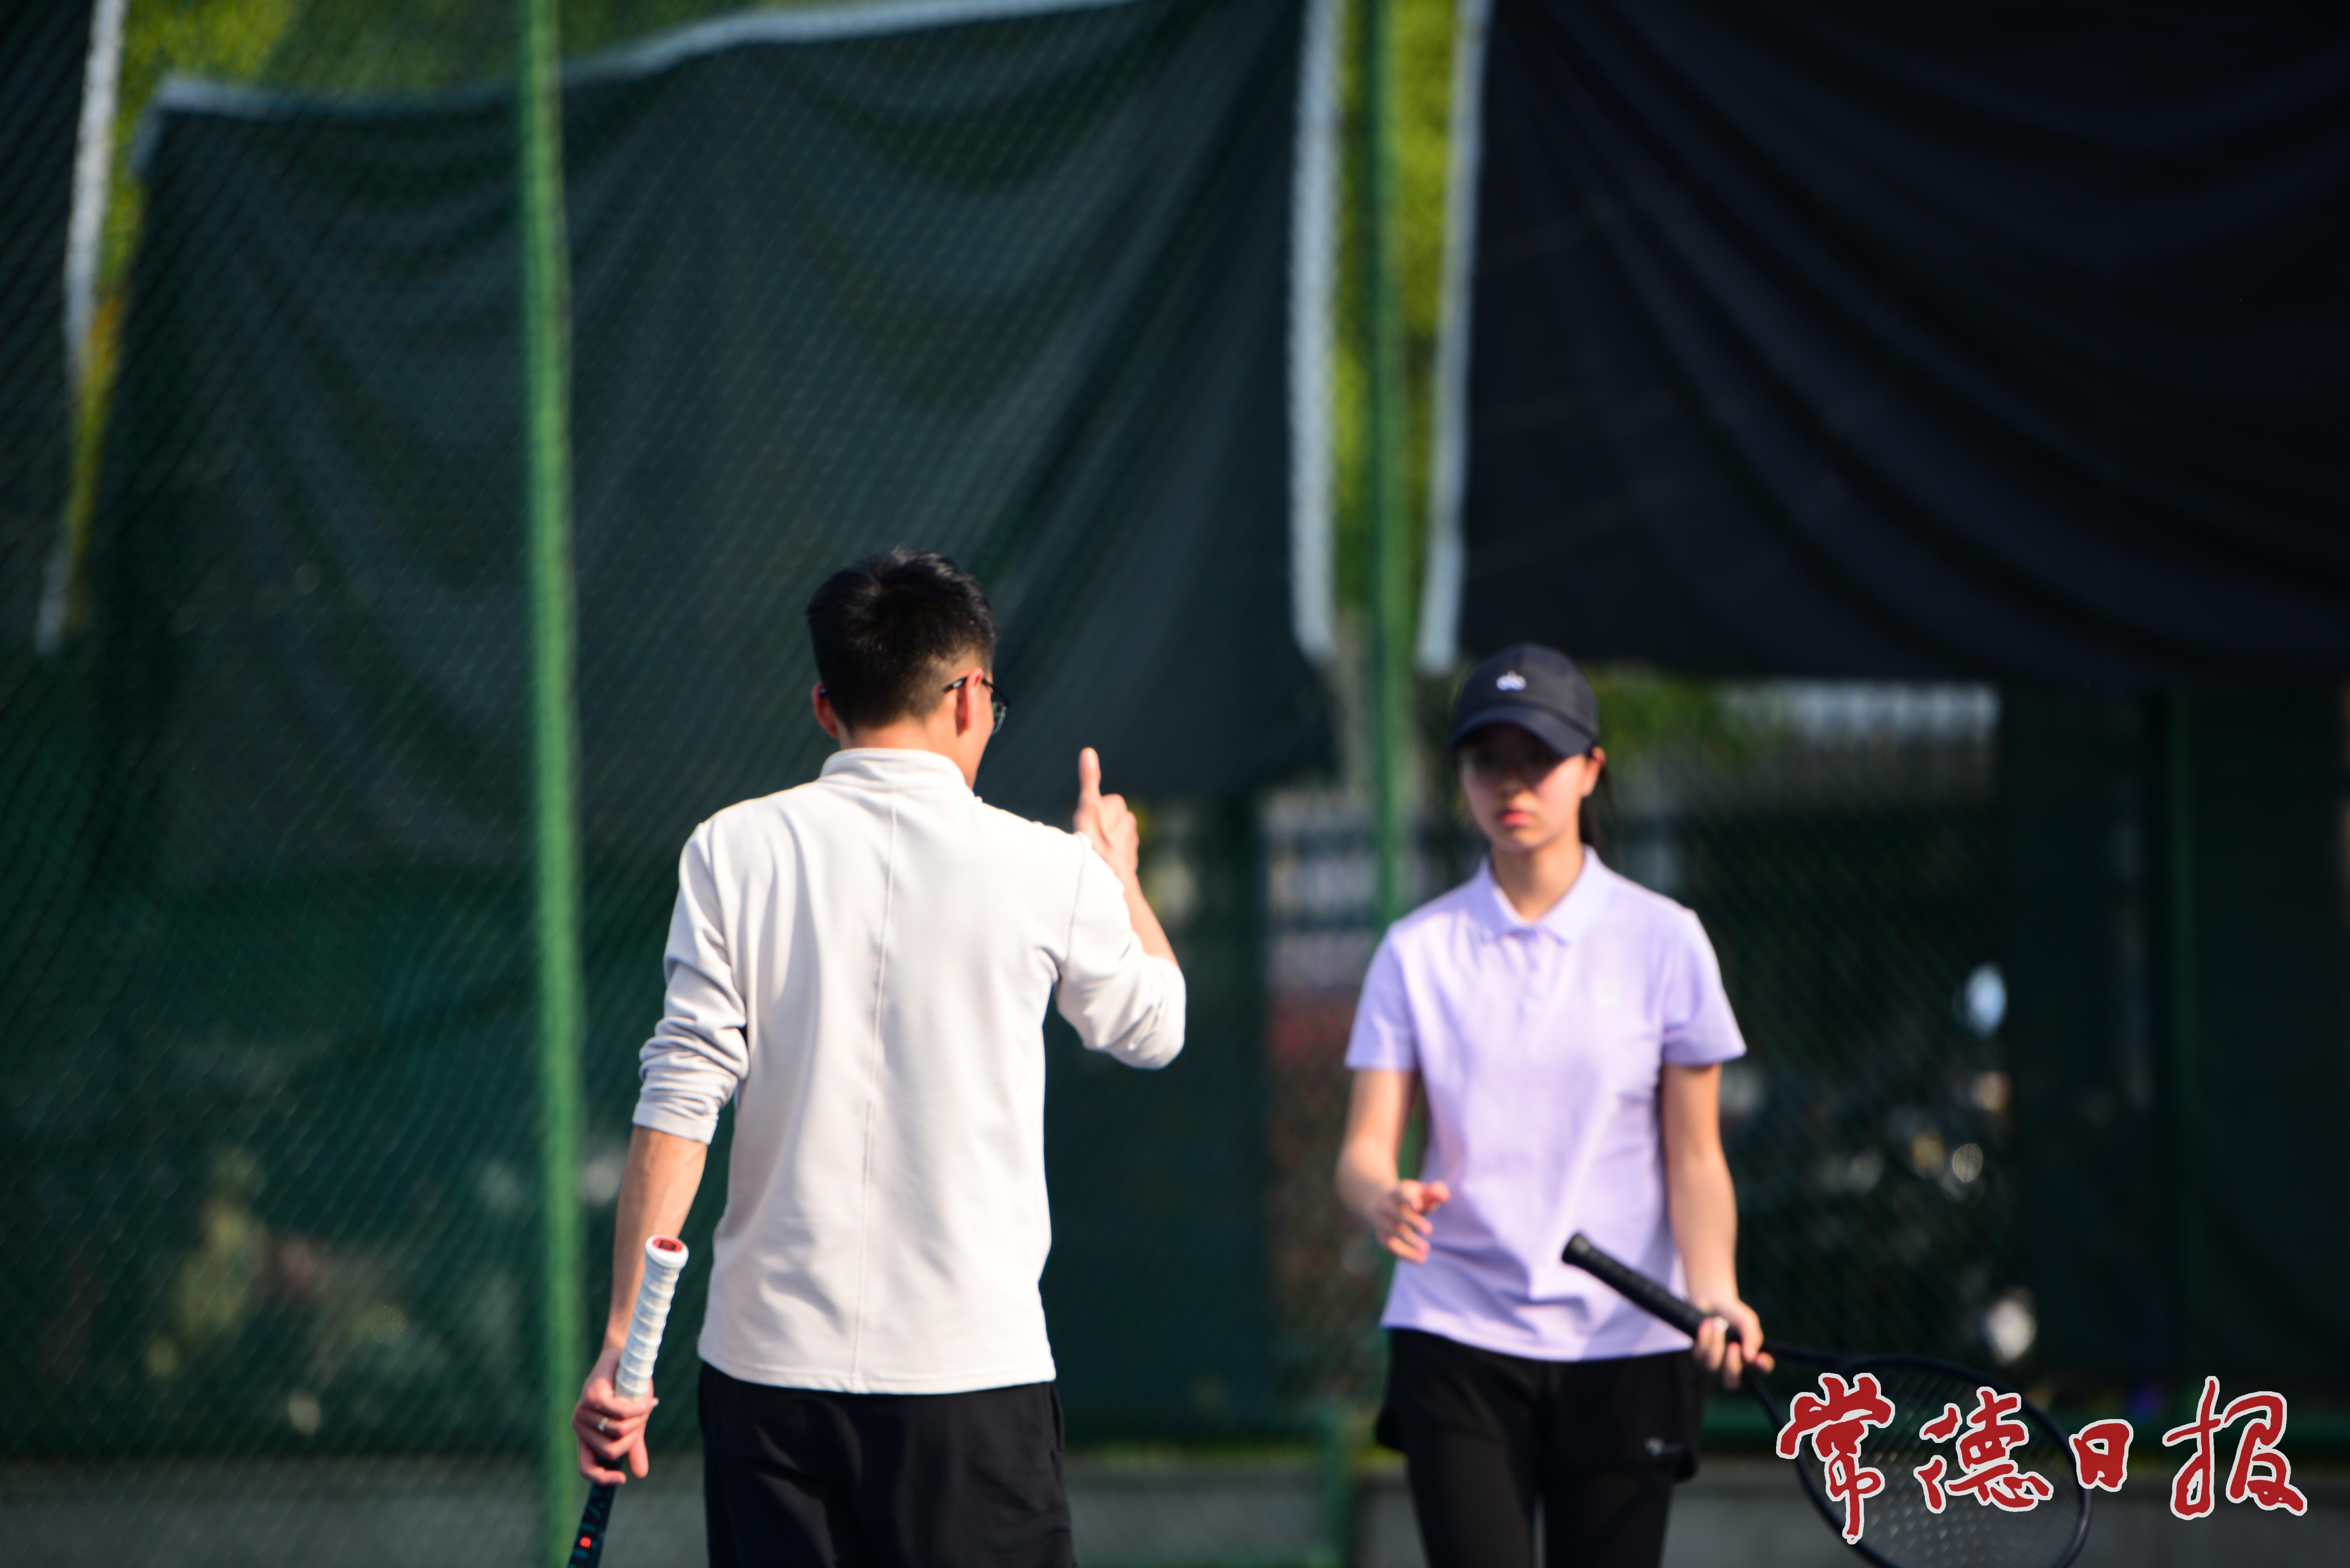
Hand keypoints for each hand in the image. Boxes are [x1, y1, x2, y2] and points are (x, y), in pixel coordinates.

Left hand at [573, 1343, 656, 1482]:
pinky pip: (622, 1413)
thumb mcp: (631, 1424)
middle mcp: (579, 1426)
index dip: (603, 1479)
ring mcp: (583, 1411)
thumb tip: (640, 1474)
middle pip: (611, 1451)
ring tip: (643, 1404)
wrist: (624, 1359)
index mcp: (585, 1437)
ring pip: (619, 1431)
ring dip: (639, 1419)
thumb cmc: (626, 1392)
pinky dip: (639, 1408)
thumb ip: (632, 1447)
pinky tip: (645, 1399)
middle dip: (633, 1437)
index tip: (623, 1478)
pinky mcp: (594, 1396)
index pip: (586, 1468)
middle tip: (642, 1419)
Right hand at [1072, 747, 1138, 880]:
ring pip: (1108, 838)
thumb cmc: (1096, 840)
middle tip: (1086, 840)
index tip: (1083, 824)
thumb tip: (1088, 751)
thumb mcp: (1087, 805)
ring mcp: (1131, 842)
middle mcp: (1130, 822)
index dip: (1086, 814)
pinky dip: (1107, 859)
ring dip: (1100, 844)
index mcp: (1120, 806)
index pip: (1096, 804)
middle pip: (1102, 821)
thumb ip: (1089, 780)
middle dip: (1094, 828)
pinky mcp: (1130, 860)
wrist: (1110, 878)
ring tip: (1093, 853)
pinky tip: (1100, 865)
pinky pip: (1114, 855)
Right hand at [1366, 1179, 1450, 1263]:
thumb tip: (1445, 1197)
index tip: (1418, 1206)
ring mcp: (1382, 1222)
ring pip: (1394, 1232)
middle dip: (1413, 1222)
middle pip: (1398, 1214)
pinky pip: (1392, 1247)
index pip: (1402, 1194)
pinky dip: (1406, 1254)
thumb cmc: (1408, 1197)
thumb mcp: (1420, 1191)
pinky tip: (1422, 1259)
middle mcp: (1387, 1206)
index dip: (1410, 1199)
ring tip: (1427, 1248)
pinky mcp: (1382, 1237)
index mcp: (1398, 1192)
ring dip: (1411, 1241)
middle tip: (1429, 1230)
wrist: (1378, 1202)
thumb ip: (1435, 1192)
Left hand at [1688, 1292, 1772, 1388]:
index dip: (1763, 1367)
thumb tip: (1750, 1357)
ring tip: (1717, 1323)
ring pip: (1713, 1367)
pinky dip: (1704, 1337)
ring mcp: (1715, 1363)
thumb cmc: (1733, 1313)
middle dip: (1732, 1366)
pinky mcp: (1699, 1357)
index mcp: (1751, 1356)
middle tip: (1733, 1346)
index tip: (1759, 1358)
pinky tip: (1707, 1323)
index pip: (1762, 1369)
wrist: (1710, 1301)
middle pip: (1732, 1383)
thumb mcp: (1746, 1320)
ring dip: (1715, 1344)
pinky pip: (1700, 1354)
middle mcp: (1733, 1364)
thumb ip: (1752, 1337)